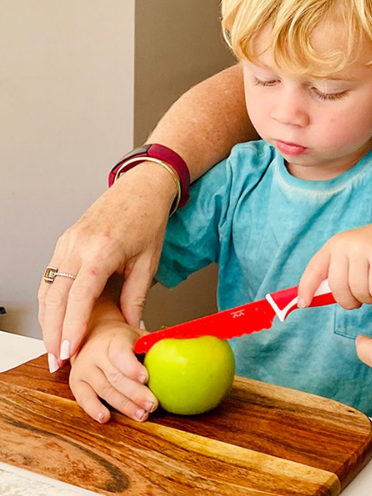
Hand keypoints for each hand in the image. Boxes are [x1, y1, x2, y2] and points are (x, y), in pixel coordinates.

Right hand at [38, 164, 175, 369]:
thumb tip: (130, 326)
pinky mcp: (65, 241)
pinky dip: (50, 300)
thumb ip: (136, 297)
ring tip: (54, 345)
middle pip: (55, 296)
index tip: (69, 351)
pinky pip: (51, 275)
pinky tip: (54, 317)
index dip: (72, 327)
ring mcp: (67, 241)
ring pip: (48, 287)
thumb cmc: (147, 220)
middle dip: (52, 331)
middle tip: (56, 359)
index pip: (79, 297)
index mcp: (101, 251)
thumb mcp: (148, 262)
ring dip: (47, 319)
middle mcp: (78, 246)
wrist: (141, 189)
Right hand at [69, 321, 157, 422]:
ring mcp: (84, 368)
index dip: (132, 367)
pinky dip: (94, 409)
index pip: (121, 354)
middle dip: (135, 393)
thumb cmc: (123, 339)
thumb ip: (153, 344)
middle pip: (115, 377)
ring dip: (123, 405)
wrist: (94, 335)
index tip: (146, 378)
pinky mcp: (76, 382)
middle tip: (152, 405)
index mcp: (114, 339)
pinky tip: (106, 417)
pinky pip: (83, 398)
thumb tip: (179, 350)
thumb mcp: (138, 335)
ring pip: (104, 390)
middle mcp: (96, 353)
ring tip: (141, 415)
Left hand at [298, 215, 371, 309]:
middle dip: (348, 301)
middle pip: (337, 288)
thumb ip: (335, 274)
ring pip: (358, 292)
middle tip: (358, 298)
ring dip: (368, 297)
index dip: (306, 288)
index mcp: (334, 246)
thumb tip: (313, 299)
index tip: (302, 303)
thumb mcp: (351, 256)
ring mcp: (364, 250)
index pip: (314, 269)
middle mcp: (346, 246)